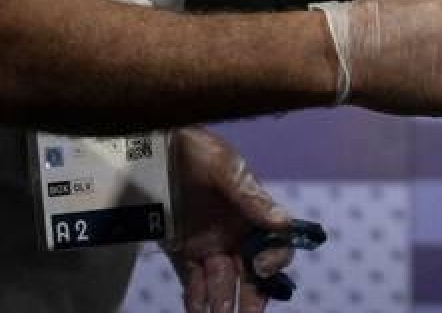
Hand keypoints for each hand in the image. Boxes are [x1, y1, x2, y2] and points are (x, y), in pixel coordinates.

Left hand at [163, 127, 290, 312]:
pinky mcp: (181, 250)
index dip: (275, 261)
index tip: (263, 267)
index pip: (274, 246)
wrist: (158, 145)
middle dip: (251, 297)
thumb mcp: (226, 168)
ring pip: (220, 283)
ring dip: (222, 303)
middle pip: (250, 274)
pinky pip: (191, 282)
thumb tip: (283, 223)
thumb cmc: (198, 149)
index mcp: (252, 215)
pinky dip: (195, 300)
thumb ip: (251, 198)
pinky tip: (198, 312)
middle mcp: (234, 234)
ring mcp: (207, 244)